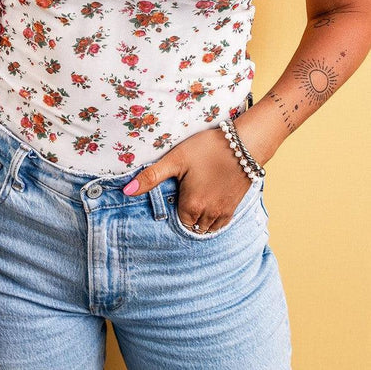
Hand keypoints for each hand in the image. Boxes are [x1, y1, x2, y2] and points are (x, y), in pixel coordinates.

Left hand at [122, 125, 262, 232]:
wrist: (244, 143)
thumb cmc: (208, 148)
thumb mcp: (176, 159)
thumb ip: (152, 176)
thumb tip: (127, 191)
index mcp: (192, 206)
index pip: (177, 221)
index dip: (173, 209)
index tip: (174, 195)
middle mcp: (208, 215)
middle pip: (192, 226)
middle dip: (186, 217)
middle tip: (183, 197)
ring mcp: (223, 212)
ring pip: (206, 228)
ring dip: (199, 220)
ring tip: (194, 201)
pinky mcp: (234, 207)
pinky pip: (220, 224)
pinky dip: (213, 220)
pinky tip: (208, 203)